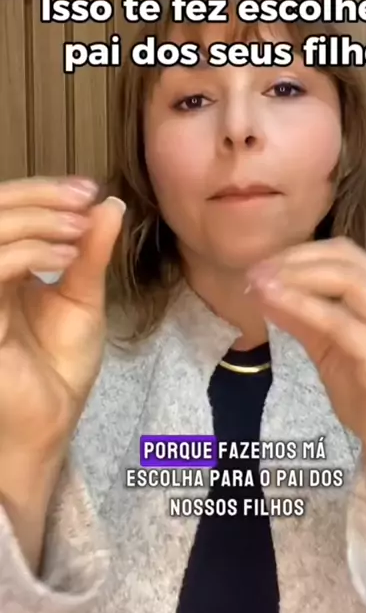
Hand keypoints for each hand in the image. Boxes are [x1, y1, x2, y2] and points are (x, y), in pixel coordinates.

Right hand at [0, 176, 124, 475]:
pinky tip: (66, 258)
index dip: (42, 192)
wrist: (49, 422)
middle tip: (84, 199)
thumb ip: (90, 252)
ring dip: (36, 220)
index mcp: (2, 265)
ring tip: (79, 230)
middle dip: (39, 197)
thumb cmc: (58, 367)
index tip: (90, 190)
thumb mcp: (82, 299)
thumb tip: (109, 204)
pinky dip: (30, 253)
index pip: (6, 209)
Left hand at [247, 237, 365, 506]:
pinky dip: (301, 306)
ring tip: (257, 284)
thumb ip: (303, 317)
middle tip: (253, 273)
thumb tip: (264, 288)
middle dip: (293, 261)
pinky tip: (274, 304)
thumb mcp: (331, 349)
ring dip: (294, 278)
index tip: (262, 263)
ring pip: (345, 282)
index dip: (301, 253)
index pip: (347, 254)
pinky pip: (338, 322)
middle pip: (346, 261)